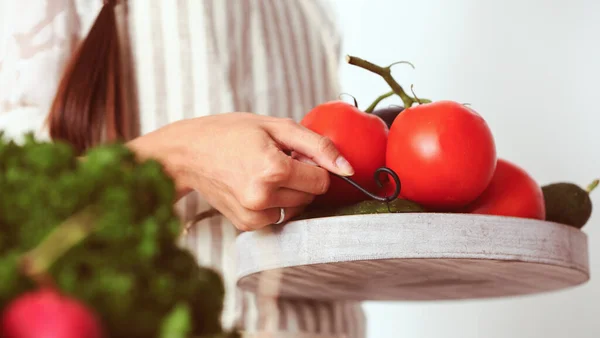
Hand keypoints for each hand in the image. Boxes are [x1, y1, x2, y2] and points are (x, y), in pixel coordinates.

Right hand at [127, 113, 353, 230]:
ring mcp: (253, 214)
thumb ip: (318, 145)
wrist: (188, 153)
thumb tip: (348, 168)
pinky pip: (278, 217)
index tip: (294, 154)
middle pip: (310, 196)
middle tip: (276, 160)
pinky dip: (275, 204)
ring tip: (263, 172)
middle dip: (302, 178)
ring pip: (296, 209)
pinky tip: (255, 187)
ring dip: (289, 192)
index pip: (321, 180)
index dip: (313, 165)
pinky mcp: (246, 225)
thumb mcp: (276, 126)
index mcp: (273, 169)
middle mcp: (263, 197)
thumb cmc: (230, 133)